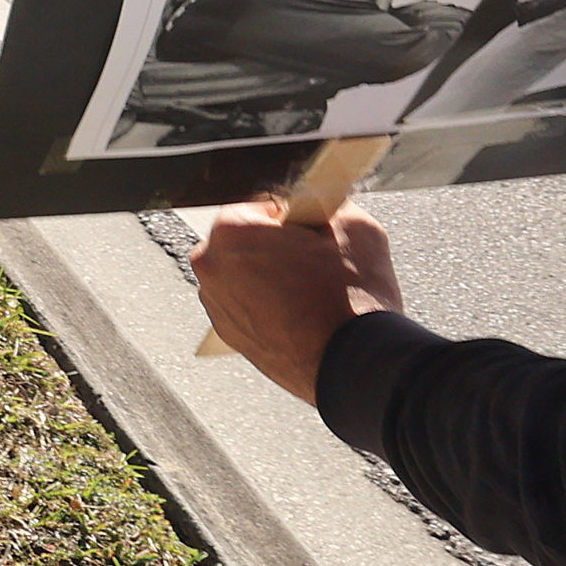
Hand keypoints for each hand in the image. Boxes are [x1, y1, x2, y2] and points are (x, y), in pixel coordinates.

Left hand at [192, 199, 404, 404]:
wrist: (354, 365)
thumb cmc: (351, 299)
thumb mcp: (354, 227)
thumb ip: (327, 203)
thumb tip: (320, 201)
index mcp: (232, 231)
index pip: (262, 205)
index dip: (295, 215)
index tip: (314, 230)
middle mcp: (211, 266)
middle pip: (248, 240)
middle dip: (278, 245)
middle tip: (317, 260)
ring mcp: (216, 304)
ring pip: (246, 274)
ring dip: (272, 275)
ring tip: (312, 290)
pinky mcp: (228, 336)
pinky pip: (247, 306)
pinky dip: (268, 305)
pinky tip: (301, 313)